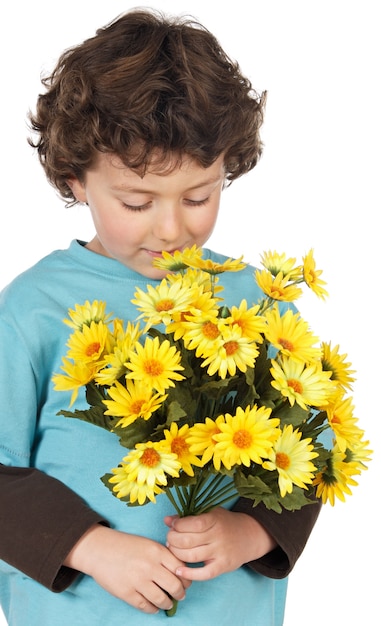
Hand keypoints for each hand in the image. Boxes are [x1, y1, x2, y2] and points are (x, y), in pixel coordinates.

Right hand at [64, 524, 190, 613]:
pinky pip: (145, 606)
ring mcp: (138, 580)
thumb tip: (179, 571)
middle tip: (180, 595)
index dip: (186, 578)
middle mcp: (150, 566)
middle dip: (180, 593)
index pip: (181, 569)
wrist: (100, 549)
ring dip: (168, 603)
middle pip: (175, 586)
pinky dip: (152, 609)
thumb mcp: (148, 543)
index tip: (185, 582)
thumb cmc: (125, 545)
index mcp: (157, 551)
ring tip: (168, 602)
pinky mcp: (127, 593)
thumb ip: (163, 555)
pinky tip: (154, 607)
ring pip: (162, 599)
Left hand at [164, 507, 276, 580]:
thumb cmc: (224, 523)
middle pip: (188, 541)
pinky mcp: (223, 566)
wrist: (249, 536)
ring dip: (176, 553)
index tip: (173, 526)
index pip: (192, 523)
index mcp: (214, 519)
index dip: (178, 525)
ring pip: (192, 556)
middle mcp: (218, 536)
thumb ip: (188, 516)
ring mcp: (221, 553)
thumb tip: (167, 520)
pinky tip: (178, 570)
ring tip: (173, 549)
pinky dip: (189, 573)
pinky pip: (204, 574)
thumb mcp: (209, 513)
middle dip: (173, 540)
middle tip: (170, 539)